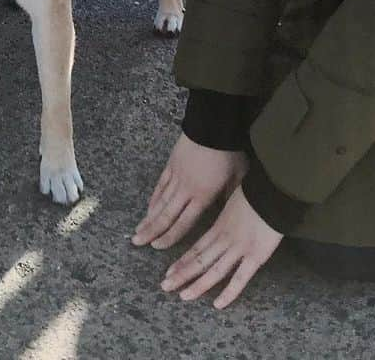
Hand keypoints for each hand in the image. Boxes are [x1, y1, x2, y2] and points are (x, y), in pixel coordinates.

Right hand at [132, 134, 246, 249]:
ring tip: (138, 231)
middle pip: (166, 215)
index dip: (170, 237)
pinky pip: (160, 185)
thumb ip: (229, 197)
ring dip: (148, 218)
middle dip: (151, 231)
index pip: (184, 222)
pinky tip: (148, 208)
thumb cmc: (228, 152)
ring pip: (159, 201)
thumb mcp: (236, 178)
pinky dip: (153, 198)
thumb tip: (227, 210)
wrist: (213, 126)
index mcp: (203, 196)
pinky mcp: (171, 165)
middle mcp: (186, 189)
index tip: (158, 247)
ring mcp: (176, 176)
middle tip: (137, 243)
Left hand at [160, 186, 282, 309]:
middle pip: (199, 260)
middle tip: (165, 286)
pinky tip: (218, 304)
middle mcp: (224, 239)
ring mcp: (238, 249)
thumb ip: (225, 211)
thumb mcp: (231, 198)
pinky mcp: (255, 257)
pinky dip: (229, 293)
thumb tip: (221, 212)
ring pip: (214, 271)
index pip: (196, 248)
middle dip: (181, 275)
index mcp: (218, 226)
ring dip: (198, 285)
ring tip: (183, 296)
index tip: (169, 271)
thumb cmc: (255, 193)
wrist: (271, 192)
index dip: (182, 261)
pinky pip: (240, 278)